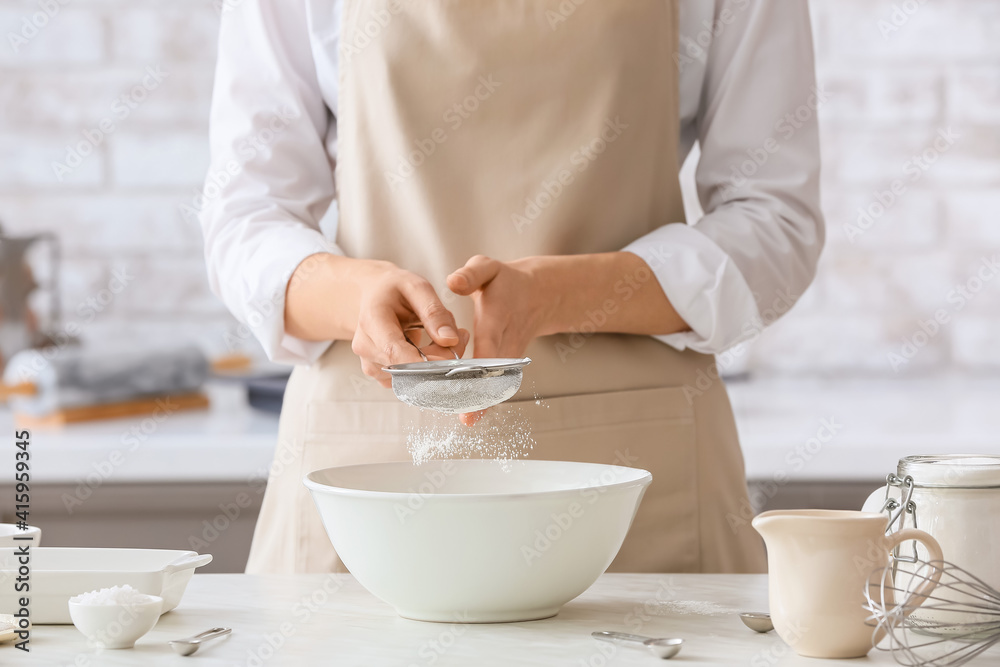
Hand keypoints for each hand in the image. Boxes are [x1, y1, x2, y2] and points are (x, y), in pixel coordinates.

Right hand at [350, 261, 468, 387]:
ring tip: (442, 338)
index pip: (395, 352)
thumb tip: (450, 340)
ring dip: (435, 362)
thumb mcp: (417, 288)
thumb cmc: (394, 289)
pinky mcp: (380, 374)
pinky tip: (430, 349)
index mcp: (371, 321)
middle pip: (408, 367)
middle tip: (459, 335)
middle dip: (440, 357)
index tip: (453, 349)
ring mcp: (371, 364)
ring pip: (411, 377)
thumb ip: (434, 313)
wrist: (374, 295)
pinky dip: (426, 368)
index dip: (427, 359)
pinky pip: (409, 380)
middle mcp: (366, 347)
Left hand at [447, 255, 549, 424]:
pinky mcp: (507, 363)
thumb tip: (452, 282)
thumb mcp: (488, 268)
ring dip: (485, 401)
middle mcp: (506, 341)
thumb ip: (471, 274)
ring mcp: (510, 354)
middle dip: (482, 392)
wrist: (539, 295)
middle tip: (467, 416)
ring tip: (467, 419)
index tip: (469, 380)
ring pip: (498, 382)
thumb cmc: (506, 281)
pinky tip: (471, 415)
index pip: (489, 343)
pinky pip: (497, 383)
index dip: (479, 364)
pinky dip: (485, 398)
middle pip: (495, 371)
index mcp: (498, 319)